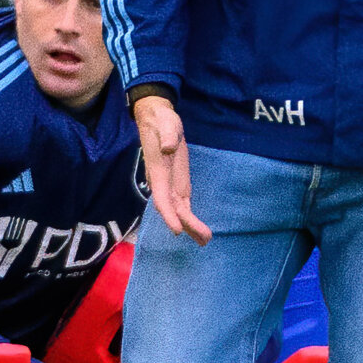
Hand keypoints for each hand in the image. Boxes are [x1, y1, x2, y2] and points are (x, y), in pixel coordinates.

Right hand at [131, 92, 210, 244]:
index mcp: (158, 172)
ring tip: (206, 241)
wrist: (157, 120)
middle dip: (187, 225)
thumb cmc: (161, 122)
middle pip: (173, 210)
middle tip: (204, 239)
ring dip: (191, 227)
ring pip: (179, 211)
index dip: (169, 215)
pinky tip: (200, 232)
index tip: (177, 230)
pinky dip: (191, 219)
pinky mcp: (177, 185)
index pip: (162, 198)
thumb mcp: (166, 124)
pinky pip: (183, 206)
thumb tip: (168, 149)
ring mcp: (170, 186)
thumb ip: (167, 137)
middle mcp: (162, 184)